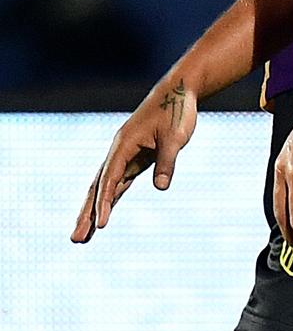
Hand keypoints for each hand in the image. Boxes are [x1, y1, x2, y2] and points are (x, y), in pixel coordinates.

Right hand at [71, 77, 197, 242]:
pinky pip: (118, 184)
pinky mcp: (135, 159)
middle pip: (98, 187)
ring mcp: (125, 156)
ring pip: (105, 188)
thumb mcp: (175, 137)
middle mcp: (119, 152)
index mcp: (124, 145)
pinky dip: (110, 201)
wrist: (178, 91)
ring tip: (83, 238)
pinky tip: (101, 219)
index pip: (109, 180)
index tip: (100, 225)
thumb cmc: (176, 111)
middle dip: (86, 214)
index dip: (104, 203)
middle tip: (76, 239)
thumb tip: (161, 187)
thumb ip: (166, 162)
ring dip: (94, 211)